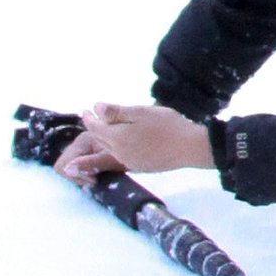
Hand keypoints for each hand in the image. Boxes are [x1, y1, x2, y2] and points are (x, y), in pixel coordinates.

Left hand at [58, 104, 212, 180]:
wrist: (189, 148)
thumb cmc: (167, 125)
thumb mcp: (141, 112)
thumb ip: (117, 112)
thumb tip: (96, 107)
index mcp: (117, 138)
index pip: (96, 128)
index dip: (89, 119)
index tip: (85, 111)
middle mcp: (119, 153)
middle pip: (100, 141)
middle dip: (93, 130)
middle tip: (91, 120)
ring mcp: (129, 162)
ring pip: (108, 151)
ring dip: (102, 142)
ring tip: (102, 133)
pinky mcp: (140, 167)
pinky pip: (119, 158)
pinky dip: (113, 151)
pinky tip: (120, 146)